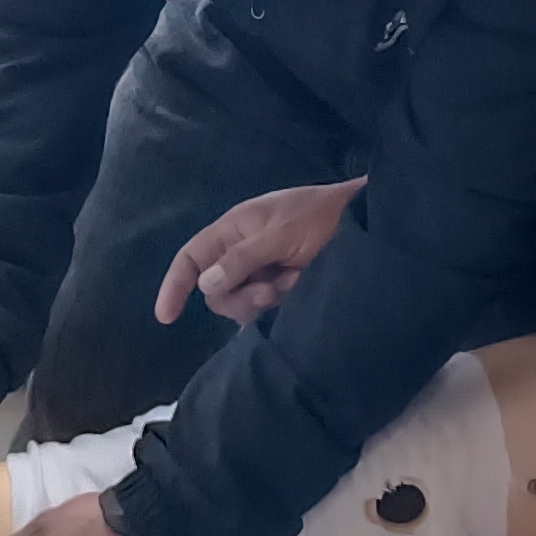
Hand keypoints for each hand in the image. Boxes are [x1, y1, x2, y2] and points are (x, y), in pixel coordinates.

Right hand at [155, 179, 366, 326]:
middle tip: (272, 289)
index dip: (175, 285)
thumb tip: (206, 284)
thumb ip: (243, 258)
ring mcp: (262, 271)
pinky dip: (277, 305)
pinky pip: (263, 309)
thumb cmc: (324, 217)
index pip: (191, 257)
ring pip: (239, 303)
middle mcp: (242, 251)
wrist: (369, 224)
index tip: (166, 318)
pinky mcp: (281, 288)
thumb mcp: (282, 233)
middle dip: (239, 296)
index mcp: (234, 228)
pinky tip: (297, 291)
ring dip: (263, 300)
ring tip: (294, 283)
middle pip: (215, 289)